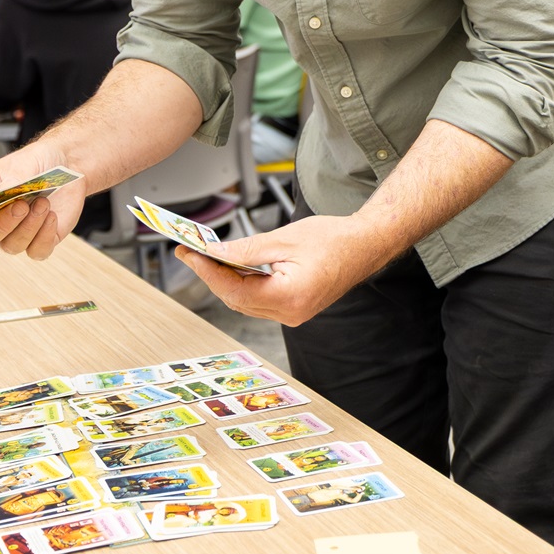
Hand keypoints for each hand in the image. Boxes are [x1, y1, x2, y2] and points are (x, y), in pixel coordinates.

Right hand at [0, 142, 84, 261]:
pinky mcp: (39, 241)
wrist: (66, 163)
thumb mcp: (19, 166)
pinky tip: (51, 215)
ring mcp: (15, 233)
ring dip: (29, 225)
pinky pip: (36, 252)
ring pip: (11, 246)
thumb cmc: (36, 162)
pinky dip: (44, 235)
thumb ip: (8, 185)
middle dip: (0, 225)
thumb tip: (2, 200)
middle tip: (21, 205)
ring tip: (43, 202)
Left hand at [172, 214, 394, 326]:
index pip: (233, 288)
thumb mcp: (284, 239)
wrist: (365, 245)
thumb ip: (245, 249)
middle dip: (211, 275)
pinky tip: (231, 265)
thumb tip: (214, 252)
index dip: (206, 270)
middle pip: (236, 299)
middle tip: (190, 251)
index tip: (188, 253)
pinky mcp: (294, 309)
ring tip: (206, 256)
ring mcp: (293, 315)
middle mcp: (290, 313)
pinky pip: (259, 300)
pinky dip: (242, 284)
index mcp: (289, 297)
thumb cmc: (334, 239)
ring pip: (245, 302)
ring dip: (225, 280)